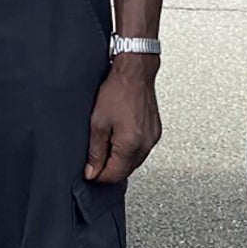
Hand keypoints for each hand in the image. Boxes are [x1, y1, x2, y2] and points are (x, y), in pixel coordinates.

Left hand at [86, 57, 161, 181]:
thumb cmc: (118, 91)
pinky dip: (130, 149)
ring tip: (108, 142)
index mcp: (131, 144)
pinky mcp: (156, 131)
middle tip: (96, 156)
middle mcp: (145, 144)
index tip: (90, 170)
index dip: (99, 175)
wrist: (136, 72)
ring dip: (120, 159)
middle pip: (125, 170)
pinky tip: (121, 137)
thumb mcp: (98, 122)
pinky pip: (142, 149)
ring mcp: (153, 138)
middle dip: (110, 168)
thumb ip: (95, 152)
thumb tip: (92, 171)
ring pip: (134, 161)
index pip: (114, 175)